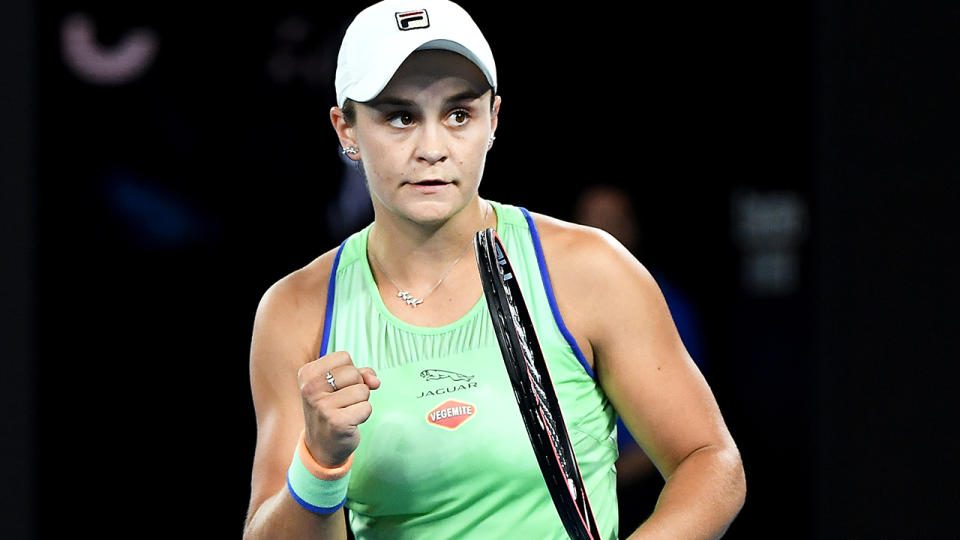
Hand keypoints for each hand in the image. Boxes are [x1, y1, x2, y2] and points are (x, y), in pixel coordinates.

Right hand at [297, 351, 380, 466]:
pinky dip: (363, 414)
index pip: (344, 357)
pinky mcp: (337, 422)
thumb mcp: (341, 384)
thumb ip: (361, 373)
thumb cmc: (333, 407)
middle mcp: (310, 389)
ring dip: (361, 401)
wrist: (322, 445)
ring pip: (363, 391)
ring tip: (345, 411)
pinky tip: (350, 422)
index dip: (349, 371)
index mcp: (307, 374)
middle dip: (357, 386)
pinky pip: (366, 408)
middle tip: (342, 401)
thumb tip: (375, 381)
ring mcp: (322, 406)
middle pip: (354, 373)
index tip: (337, 386)